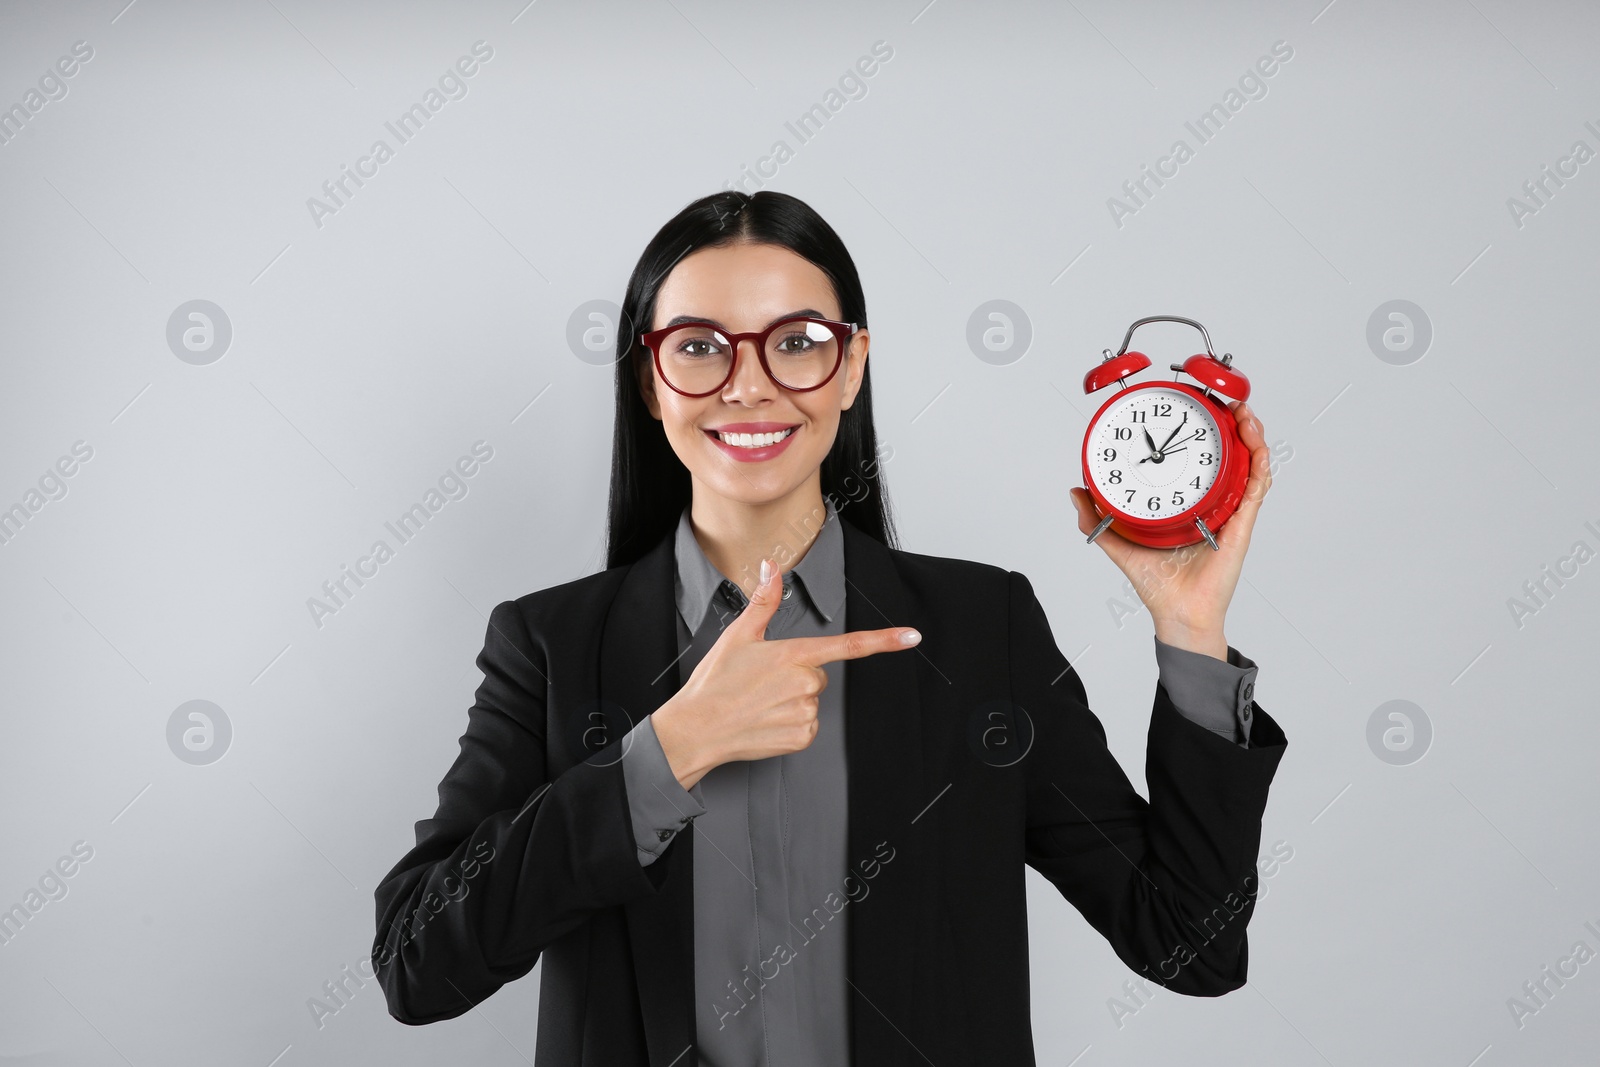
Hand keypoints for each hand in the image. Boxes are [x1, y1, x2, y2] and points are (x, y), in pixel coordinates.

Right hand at [652, 557, 921, 789]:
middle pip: (818, 675)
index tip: (913, 636)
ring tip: (758, 703)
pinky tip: (765, 722)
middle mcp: (805, 684)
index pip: (848, 644)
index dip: (884, 640)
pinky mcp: (801, 737)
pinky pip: (807, 726)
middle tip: (761, 683)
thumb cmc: (715, 682)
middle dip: (796, 676)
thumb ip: (763, 600)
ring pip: (811, 700)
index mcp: (794, 654)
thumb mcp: (738, 635)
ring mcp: (805, 712)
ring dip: (791, 701)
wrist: (697, 729)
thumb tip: (771, 566)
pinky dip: (789, 724)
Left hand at [1069, 400, 1272, 659]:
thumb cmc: (1157, 585)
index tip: (1198, 407)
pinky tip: (1255, 447)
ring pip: (1249, 466)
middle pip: (1230, 456)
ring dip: (1251, 436)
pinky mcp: (1240, 526)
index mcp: (1189, 503)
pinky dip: (1258, 466)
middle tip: (1227, 402)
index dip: (1204, 433)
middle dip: (1233, 425)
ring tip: (1244, 414)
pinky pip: (1255, 490)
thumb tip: (1075, 491)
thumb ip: (1096, 518)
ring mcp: (1229, 513)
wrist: (1178, 614)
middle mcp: (1213, 504)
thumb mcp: (1120, 542)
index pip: (1200, 461)